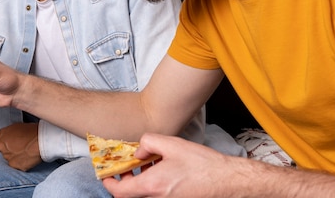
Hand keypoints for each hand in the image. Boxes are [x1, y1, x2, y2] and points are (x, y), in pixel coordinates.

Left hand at [0, 123, 41, 170]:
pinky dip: (21, 163)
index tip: (13, 141)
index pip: (0, 138)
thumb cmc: (33, 131)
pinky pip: (16, 165)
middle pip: (2, 148)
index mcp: (2, 134)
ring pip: (8, 158)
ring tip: (25, 152)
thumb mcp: (19, 126)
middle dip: (9, 148)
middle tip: (19, 147)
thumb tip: (13, 137)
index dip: (8, 139)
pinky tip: (28, 158)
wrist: (40, 141)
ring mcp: (7, 156)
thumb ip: (11, 133)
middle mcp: (2, 145)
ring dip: (15, 156)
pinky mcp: (14, 165)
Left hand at [102, 133, 241, 197]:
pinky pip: (156, 195)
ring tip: (145, 164)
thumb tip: (137, 150)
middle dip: (124, 181)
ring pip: (143, 195)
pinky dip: (151, 185)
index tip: (106, 173)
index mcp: (153, 186)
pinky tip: (161, 169)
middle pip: (130, 195)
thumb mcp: (172, 144)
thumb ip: (148, 142)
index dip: (109, 182)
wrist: (228, 181)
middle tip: (126, 166)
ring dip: (139, 181)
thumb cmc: (203, 165)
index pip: (120, 192)